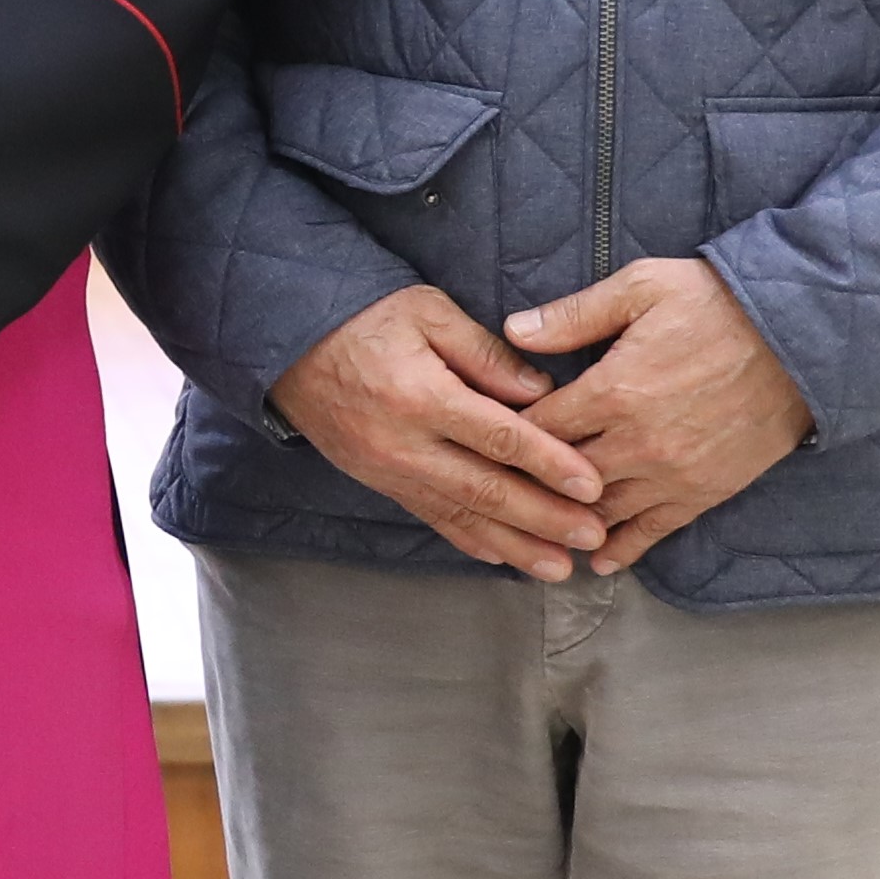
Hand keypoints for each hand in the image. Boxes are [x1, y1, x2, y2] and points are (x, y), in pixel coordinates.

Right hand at [271, 289, 612, 578]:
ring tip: (559, 567)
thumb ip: (485, 354)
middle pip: (487, 489)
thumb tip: (541, 390)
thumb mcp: (428, 311)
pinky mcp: (380, 482)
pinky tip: (503, 557)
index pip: (499, 438)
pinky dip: (471, 540)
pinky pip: (432, 517)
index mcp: (423, 397)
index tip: (593, 485)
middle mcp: (406, 445)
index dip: (550, 464)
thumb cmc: (364, 316)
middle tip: (592, 536)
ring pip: (463, 515)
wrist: (287, 344)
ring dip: (515, 545)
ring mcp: (390, 471)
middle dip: (544, 518)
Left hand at [501, 257, 813, 571]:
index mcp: (614, 390)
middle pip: (561, 478)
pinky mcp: (703, 491)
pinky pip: (653, 531)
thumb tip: (513, 331)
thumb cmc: (718, 303)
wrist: (802, 337)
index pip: (538, 427)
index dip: (508, 434)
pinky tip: (596, 561)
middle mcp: (637, 442)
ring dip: (567, 521)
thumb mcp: (643, 287)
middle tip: (500, 490)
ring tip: (537, 528)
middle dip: (529, 483)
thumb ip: (576, 314)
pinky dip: (622, 549)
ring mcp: (672, 473)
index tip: (488, 438)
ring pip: (600, 512)